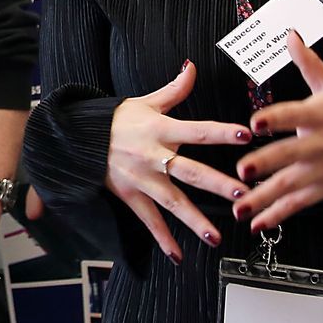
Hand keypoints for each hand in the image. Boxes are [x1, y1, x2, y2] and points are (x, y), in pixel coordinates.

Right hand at [105, 60, 251, 263]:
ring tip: (216, 238)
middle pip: (191, 171)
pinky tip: (178, 256)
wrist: (77, 138)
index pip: (198, 130)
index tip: (245, 134)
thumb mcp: (145, 101)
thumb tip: (193, 66)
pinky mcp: (130, 195)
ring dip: (195, 221)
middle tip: (243, 195)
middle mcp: (153, 156)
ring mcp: (141, 179)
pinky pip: (148, 220)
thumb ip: (174, 89)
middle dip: (218, 184)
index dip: (221, 131)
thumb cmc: (116, 120)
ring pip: (172, 202)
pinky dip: (163, 239)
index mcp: (160, 129)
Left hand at [234, 32, 322, 230]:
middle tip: (242, 171)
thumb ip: (308, 63)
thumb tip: (291, 35)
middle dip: (266, 163)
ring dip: (263, 197)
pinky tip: (257, 223)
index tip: (255, 122)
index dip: (276, 118)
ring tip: (239, 208)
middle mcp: (319, 143)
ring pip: (289, 184)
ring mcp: (321, 169)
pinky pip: (298, 203)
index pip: (295, 114)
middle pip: (290, 154)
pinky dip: (278, 214)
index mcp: (319, 114)